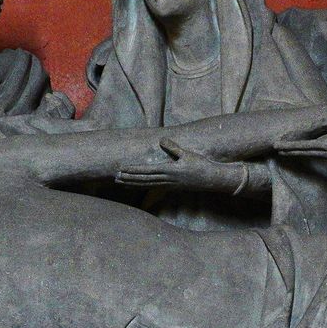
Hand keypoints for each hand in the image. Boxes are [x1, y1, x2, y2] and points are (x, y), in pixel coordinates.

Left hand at [116, 138, 246, 193]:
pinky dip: (143, 186)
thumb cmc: (201, 165)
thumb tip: (161, 140)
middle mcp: (167, 180)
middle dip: (129, 179)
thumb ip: (174, 148)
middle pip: (143, 180)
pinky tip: (137, 186)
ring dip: (133, 184)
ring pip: (147, 185)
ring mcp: (169, 185)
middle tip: (115, 177)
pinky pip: (154, 187)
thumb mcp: (188, 154)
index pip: (147, 170)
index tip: (122, 169)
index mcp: (169, 170)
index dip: (133, 170)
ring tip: (121, 182)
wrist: (211, 179)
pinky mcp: (172, 187)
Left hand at [274, 106, 326, 171]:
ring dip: (300, 153)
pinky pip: (323, 158)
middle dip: (290, 150)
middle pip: (305, 152)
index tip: (278, 145)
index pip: (306, 145)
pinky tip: (310, 153)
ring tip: (287, 151)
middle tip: (275, 149)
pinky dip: (313, 155)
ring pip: (313, 156)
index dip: (291, 144)